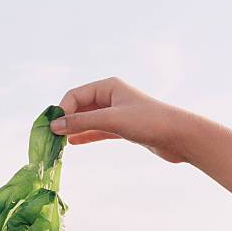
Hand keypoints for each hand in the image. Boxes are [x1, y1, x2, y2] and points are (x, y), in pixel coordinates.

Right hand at [50, 77, 188, 162]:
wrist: (179, 137)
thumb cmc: (148, 122)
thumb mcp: (111, 120)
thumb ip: (81, 123)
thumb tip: (54, 126)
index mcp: (108, 87)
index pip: (75, 96)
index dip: (61, 110)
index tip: (52, 129)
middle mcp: (110, 97)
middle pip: (79, 107)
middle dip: (65, 120)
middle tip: (51, 138)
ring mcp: (116, 113)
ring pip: (87, 120)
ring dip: (73, 129)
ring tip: (59, 143)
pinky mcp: (122, 128)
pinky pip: (97, 131)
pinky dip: (85, 136)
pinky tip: (73, 143)